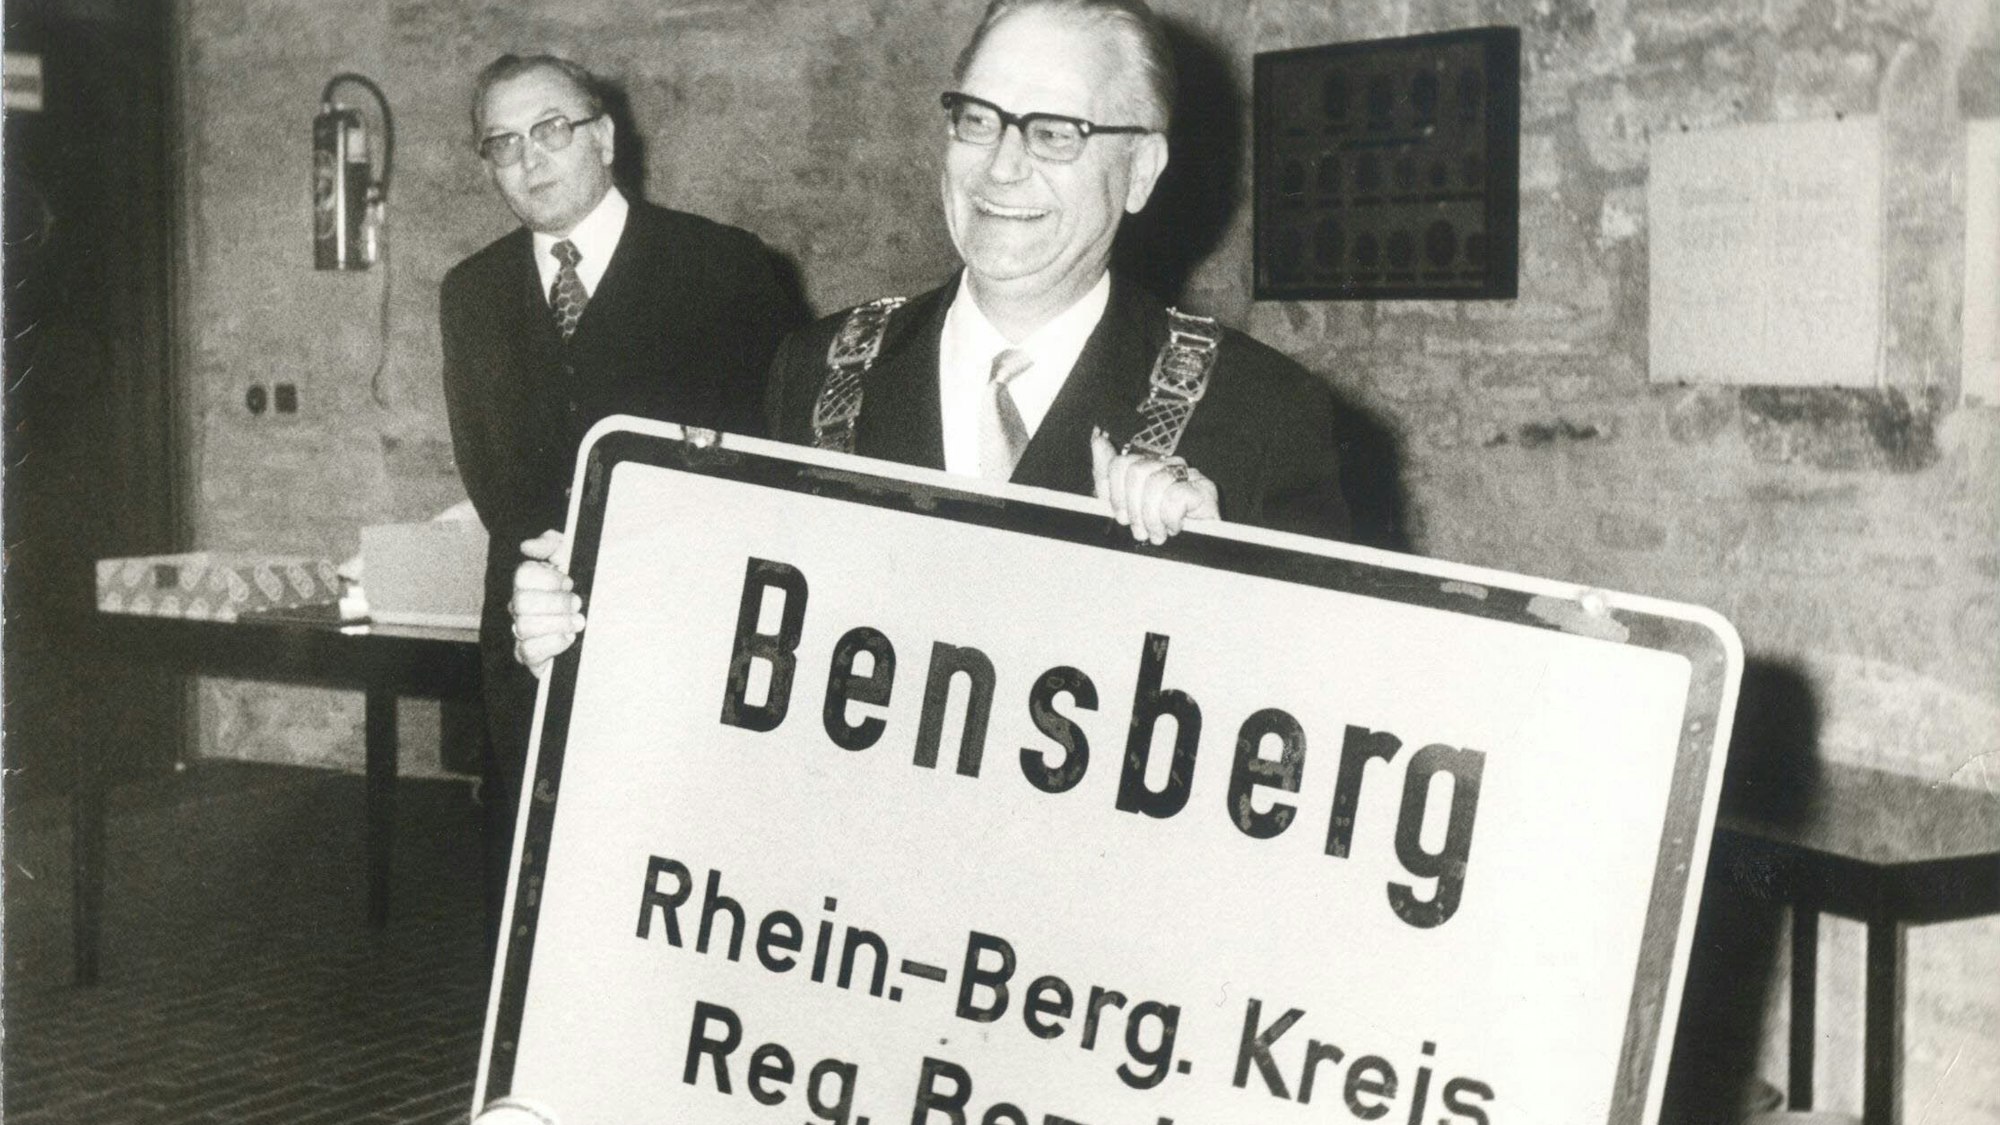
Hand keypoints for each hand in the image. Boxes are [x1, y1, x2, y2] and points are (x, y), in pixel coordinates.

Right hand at [509, 529, 583, 678]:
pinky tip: (568, 639)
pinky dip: (551, 645)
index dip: (549, 580)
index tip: (570, 583)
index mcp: (529, 581)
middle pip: (522, 602)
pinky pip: (528, 652)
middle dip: (556, 603)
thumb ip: (552, 544)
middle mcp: (520, 605)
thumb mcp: (573, 558)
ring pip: (524, 627)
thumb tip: (527, 546)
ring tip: (578, 622)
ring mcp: (522, 631)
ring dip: (557, 624)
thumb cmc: (584, 586)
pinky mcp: (530, 655)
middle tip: (578, 604)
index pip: (523, 575)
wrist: (604, 622)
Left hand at [1089, 428, 1218, 544]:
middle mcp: (1167, 465)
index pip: (1121, 463)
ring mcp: (1188, 475)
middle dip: (1133, 508)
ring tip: (1157, 533)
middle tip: (1140, 530)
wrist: (1192, 552)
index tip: (1122, 515)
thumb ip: (1107, 475)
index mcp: (1147, 467)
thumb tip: (1098, 440)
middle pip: (1136, 471)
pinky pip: (1175, 497)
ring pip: (1155, 484)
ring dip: (1152, 518)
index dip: (1116, 493)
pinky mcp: (1204, 490)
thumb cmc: (1157, 529)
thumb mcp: (1123, 506)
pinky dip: (1170, 518)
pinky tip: (1174, 528)